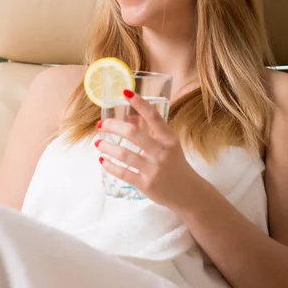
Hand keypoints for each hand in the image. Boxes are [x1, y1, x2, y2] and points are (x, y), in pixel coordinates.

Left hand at [95, 89, 199, 211]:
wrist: (189, 194)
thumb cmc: (176, 166)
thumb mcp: (169, 146)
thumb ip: (150, 131)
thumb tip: (128, 117)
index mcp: (169, 139)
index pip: (153, 116)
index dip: (139, 103)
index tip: (125, 93)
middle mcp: (163, 152)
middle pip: (133, 133)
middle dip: (112, 126)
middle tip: (101, 125)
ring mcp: (155, 169)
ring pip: (124, 154)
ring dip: (107, 146)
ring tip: (98, 143)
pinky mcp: (147, 185)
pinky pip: (123, 173)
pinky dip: (110, 165)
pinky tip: (103, 160)